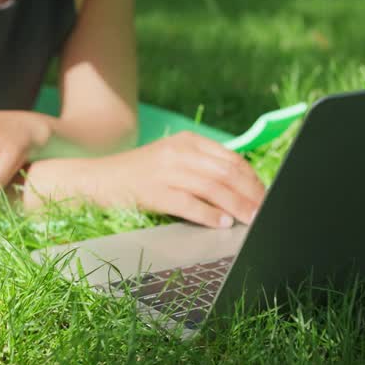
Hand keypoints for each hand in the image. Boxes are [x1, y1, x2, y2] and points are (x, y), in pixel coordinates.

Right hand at [86, 132, 265, 227]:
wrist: (98, 179)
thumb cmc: (138, 174)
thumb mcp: (172, 159)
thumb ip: (202, 167)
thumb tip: (239, 189)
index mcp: (188, 142)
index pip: (231, 159)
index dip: (252, 178)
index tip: (265, 194)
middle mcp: (179, 153)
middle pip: (226, 173)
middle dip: (250, 194)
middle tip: (265, 210)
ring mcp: (166, 172)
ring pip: (213, 188)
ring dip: (236, 206)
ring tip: (251, 219)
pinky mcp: (155, 192)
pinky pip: (189, 204)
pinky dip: (209, 214)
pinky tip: (222, 223)